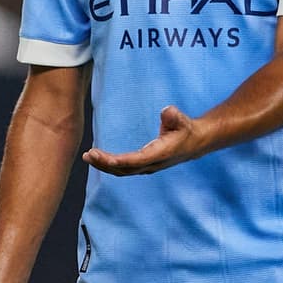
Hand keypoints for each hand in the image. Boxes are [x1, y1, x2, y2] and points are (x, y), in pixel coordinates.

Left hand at [83, 104, 204, 176]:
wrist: (195, 143)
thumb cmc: (186, 129)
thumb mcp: (182, 119)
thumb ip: (174, 116)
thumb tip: (167, 111)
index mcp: (160, 154)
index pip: (137, 160)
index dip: (121, 161)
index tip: (105, 158)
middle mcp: (151, 164)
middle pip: (125, 169)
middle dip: (106, 163)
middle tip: (89, 154)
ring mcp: (147, 167)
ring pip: (122, 171)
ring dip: (104, 165)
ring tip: (88, 156)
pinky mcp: (143, 165)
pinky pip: (123, 169)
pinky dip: (110, 165)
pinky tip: (98, 159)